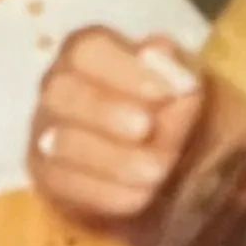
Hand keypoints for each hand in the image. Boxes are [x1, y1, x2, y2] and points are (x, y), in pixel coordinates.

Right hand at [32, 28, 205, 222]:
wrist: (190, 179)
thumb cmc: (189, 120)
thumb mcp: (197, 93)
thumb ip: (178, 71)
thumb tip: (157, 52)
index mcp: (93, 55)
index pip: (88, 49)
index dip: (123, 70)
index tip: (164, 93)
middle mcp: (60, 89)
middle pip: (62, 90)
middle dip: (105, 111)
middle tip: (146, 129)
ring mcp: (48, 135)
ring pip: (59, 143)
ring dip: (113, 159)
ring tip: (158, 171)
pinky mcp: (51, 180)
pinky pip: (64, 185)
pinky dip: (105, 193)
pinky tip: (142, 197)